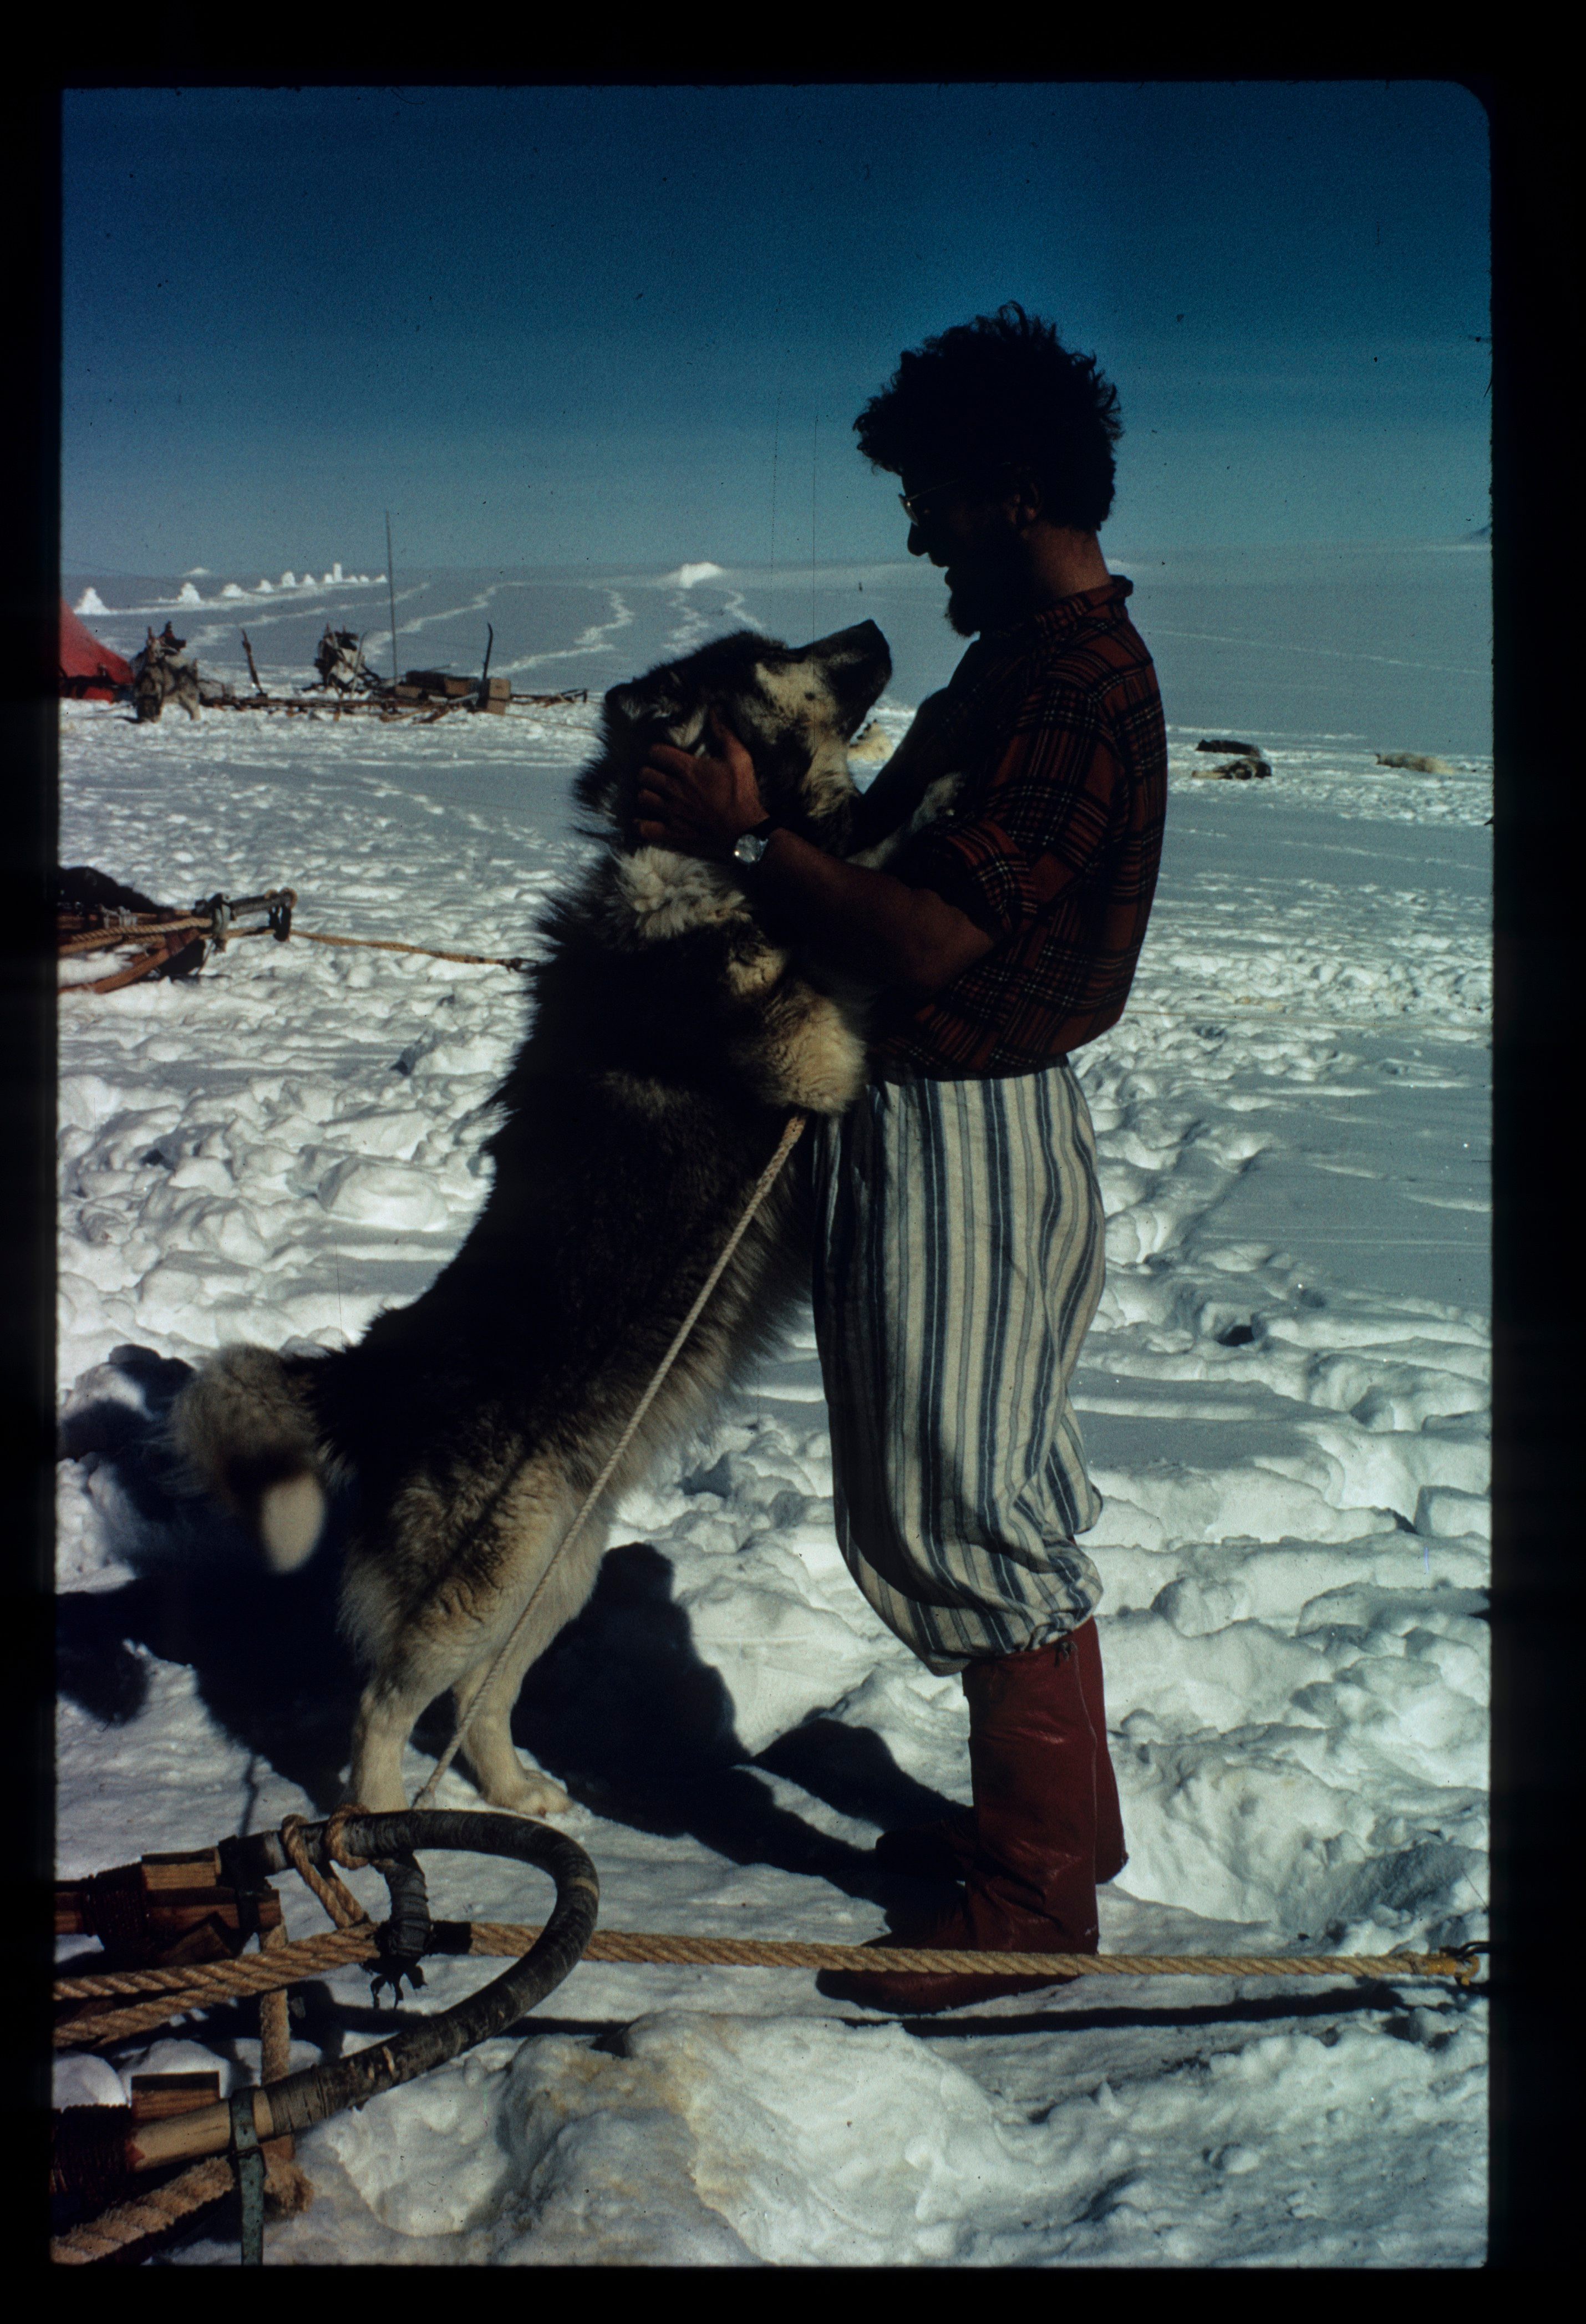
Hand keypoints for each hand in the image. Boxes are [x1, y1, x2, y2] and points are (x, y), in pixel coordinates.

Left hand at [634, 710, 766, 858]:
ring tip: (653, 794)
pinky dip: (642, 824)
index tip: (662, 755)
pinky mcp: (673, 832)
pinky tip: (643, 821)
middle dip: (648, 772)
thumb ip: (724, 732)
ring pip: (643, 798)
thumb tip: (716, 708)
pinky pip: (646, 828)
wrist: (745, 830)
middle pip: (645, 775)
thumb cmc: (742, 793)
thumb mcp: (739, 757)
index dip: (657, 751)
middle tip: (656, 774)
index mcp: (687, 769)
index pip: (657, 752)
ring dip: (646, 794)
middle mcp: (674, 789)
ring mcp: (672, 812)